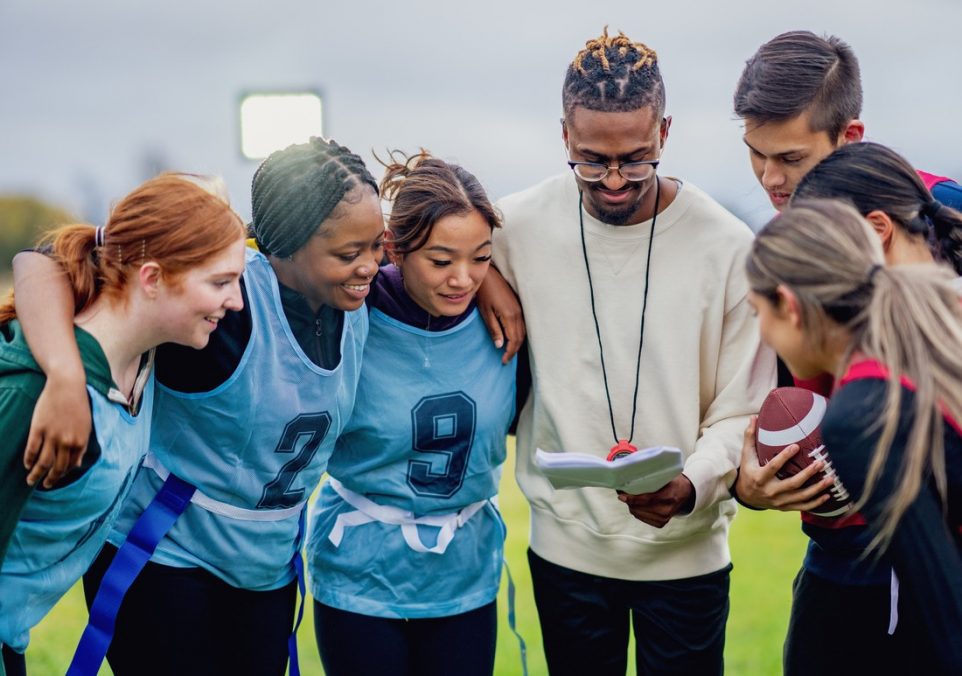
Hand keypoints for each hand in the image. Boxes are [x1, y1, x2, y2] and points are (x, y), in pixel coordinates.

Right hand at [24, 371, 90, 487]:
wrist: (67, 385)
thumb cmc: (78, 405)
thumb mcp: (86, 426)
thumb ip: (81, 446)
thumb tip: (77, 464)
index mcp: (80, 441)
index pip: (70, 465)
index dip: (63, 474)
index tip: (56, 478)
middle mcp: (67, 441)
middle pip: (57, 467)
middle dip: (50, 479)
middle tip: (44, 485)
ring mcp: (52, 436)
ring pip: (42, 462)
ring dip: (36, 474)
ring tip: (31, 481)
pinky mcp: (38, 429)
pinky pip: (32, 449)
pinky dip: (28, 459)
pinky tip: (26, 465)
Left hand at [476, 266, 525, 364]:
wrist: (489, 275)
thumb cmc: (484, 292)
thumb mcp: (485, 313)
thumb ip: (494, 330)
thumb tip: (500, 346)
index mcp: (509, 316)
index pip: (513, 340)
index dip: (509, 352)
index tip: (503, 361)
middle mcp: (518, 313)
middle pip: (520, 337)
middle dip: (514, 350)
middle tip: (505, 359)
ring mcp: (520, 309)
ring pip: (523, 331)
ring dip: (517, 343)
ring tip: (508, 351)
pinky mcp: (518, 306)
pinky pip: (522, 324)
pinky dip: (519, 334)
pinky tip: (512, 338)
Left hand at [618, 474, 694, 527]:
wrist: (686, 493)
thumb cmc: (673, 482)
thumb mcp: (667, 476)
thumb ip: (652, 477)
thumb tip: (631, 474)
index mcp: (669, 497)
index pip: (647, 500)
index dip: (632, 498)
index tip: (621, 495)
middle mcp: (666, 510)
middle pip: (640, 508)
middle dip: (628, 501)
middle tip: (621, 492)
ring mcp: (664, 519)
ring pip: (638, 514)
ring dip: (631, 505)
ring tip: (627, 497)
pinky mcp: (661, 524)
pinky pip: (641, 517)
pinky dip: (636, 510)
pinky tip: (635, 503)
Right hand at [733, 416, 833, 511]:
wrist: (745, 496)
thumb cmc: (748, 471)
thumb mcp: (746, 455)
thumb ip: (750, 437)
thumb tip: (753, 417)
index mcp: (760, 477)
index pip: (773, 467)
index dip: (784, 457)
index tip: (796, 446)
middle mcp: (770, 491)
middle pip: (792, 483)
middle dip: (808, 474)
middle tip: (820, 463)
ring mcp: (779, 501)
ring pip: (801, 496)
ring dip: (817, 488)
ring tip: (830, 478)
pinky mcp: (785, 507)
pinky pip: (803, 506)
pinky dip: (816, 502)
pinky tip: (827, 495)